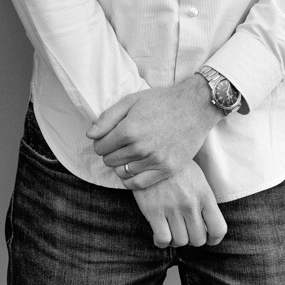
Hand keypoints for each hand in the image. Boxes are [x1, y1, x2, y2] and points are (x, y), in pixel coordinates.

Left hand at [87, 76, 222, 189]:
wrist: (194, 107)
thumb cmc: (161, 101)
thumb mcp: (130, 101)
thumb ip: (107, 118)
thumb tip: (90, 135)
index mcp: (128, 130)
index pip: (100, 146)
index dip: (100, 142)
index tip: (108, 137)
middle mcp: (140, 148)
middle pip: (109, 160)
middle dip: (110, 152)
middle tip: (119, 144)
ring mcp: (155, 160)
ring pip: (122, 172)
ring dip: (120, 164)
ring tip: (128, 153)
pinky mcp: (168, 169)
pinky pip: (139, 184)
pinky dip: (130, 179)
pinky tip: (132, 169)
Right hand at [129, 159, 227, 247]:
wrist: (148, 153)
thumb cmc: (173, 167)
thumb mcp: (196, 178)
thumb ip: (204, 199)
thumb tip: (207, 221)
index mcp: (204, 195)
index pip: (218, 228)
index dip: (214, 239)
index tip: (207, 238)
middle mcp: (190, 204)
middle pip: (198, 239)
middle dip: (192, 239)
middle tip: (184, 232)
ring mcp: (172, 208)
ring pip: (180, 241)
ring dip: (176, 241)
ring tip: (171, 233)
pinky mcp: (153, 210)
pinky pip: (162, 238)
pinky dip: (161, 241)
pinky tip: (159, 235)